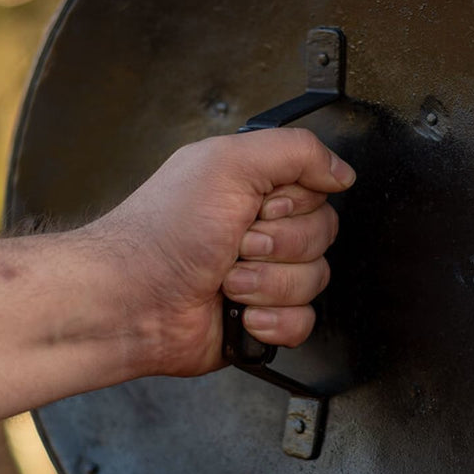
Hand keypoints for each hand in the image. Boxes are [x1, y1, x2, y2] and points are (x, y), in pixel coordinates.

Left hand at [87, 128, 355, 377]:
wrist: (131, 301)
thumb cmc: (161, 233)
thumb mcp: (227, 163)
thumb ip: (295, 151)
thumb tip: (342, 170)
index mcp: (255, 190)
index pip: (318, 194)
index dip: (293, 206)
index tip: (259, 208)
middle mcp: (262, 231)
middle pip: (322, 237)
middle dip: (278, 246)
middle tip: (237, 245)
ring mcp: (263, 276)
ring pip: (315, 281)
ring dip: (268, 284)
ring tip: (227, 281)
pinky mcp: (262, 318)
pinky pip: (303, 322)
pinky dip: (273, 321)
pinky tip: (241, 313)